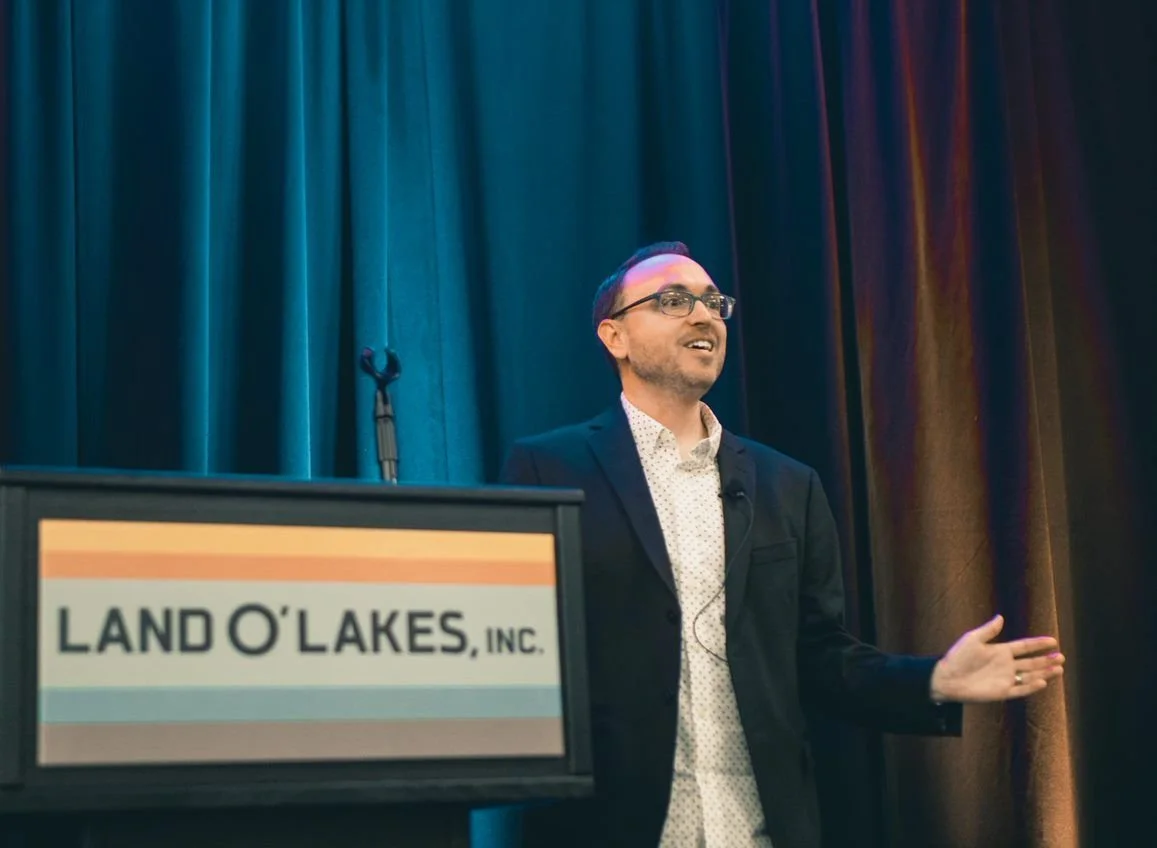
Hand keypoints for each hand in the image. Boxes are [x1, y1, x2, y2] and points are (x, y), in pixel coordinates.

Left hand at [930, 614, 1063, 702]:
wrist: (947, 677)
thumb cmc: (958, 657)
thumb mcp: (973, 639)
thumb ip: (989, 630)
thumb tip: (1001, 617)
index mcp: (1000, 651)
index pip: (1024, 647)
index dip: (1038, 644)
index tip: (1053, 641)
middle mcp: (1006, 665)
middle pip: (1031, 662)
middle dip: (1046, 660)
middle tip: (1061, 657)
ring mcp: (1005, 679)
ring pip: (1030, 676)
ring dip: (1044, 672)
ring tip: (1059, 669)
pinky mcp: (1001, 692)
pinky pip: (1020, 690)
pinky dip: (1031, 686)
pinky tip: (1042, 681)